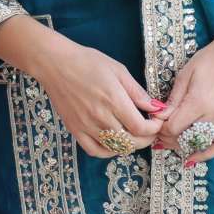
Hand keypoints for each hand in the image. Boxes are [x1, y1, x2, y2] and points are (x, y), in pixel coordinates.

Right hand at [25, 35, 164, 159]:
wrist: (55, 64)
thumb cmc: (87, 62)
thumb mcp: (119, 70)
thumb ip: (138, 92)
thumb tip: (156, 107)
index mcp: (114, 100)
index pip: (141, 127)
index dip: (154, 129)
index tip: (157, 121)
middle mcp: (100, 116)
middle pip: (130, 141)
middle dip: (147, 139)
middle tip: (151, 130)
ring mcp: (86, 126)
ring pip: (115, 148)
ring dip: (130, 145)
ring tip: (135, 136)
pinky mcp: (75, 130)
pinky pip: (94, 151)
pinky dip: (108, 152)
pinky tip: (115, 144)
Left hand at [154, 35, 213, 160]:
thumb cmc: (209, 59)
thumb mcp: (185, 75)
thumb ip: (173, 100)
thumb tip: (158, 118)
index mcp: (198, 102)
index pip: (173, 127)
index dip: (161, 130)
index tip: (155, 126)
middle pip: (185, 137)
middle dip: (168, 139)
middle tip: (159, 138)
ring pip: (200, 143)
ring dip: (183, 146)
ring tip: (172, 144)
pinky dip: (206, 153)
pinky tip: (193, 158)